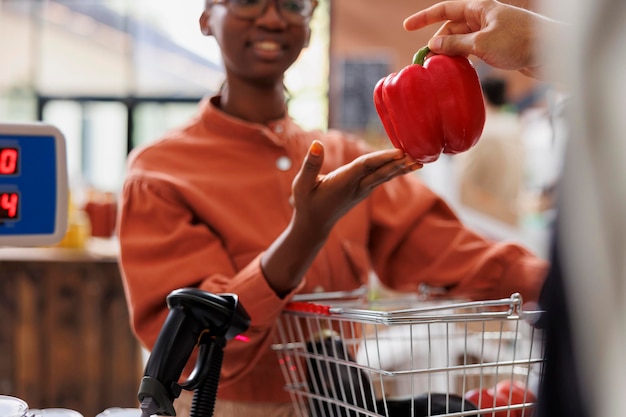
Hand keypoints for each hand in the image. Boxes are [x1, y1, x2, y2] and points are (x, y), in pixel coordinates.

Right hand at [291, 141, 419, 234]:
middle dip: (399, 164)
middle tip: (417, 155)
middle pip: (381, 172)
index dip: (382, 158)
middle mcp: (356, 187)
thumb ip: (310, 164)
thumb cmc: (306, 203)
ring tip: (419, 161)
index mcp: (342, 183)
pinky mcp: (363, 191)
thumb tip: (317, 143)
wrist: (314, 225)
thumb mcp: (301, 184)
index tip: (399, 152)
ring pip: (384, 176)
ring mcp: (361, 191)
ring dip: (401, 168)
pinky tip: (406, 165)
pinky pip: (381, 178)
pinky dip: (394, 171)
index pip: (365, 166)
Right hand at [403, 0, 555, 76]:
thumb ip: (456, 45)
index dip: (424, 18)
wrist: (552, 51)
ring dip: (450, 54)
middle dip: (438, 43)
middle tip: (427, 61)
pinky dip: (463, 60)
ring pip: (462, 42)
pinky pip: (473, 52)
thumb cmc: (520, 41)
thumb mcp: (482, 44)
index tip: (406, 27)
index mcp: (480, 8)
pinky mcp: (497, 47)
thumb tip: (433, 46)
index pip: (445, 9)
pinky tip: (459, 72)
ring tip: (441, 69)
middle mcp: (483, 18)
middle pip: (452, 28)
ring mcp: (490, 33)